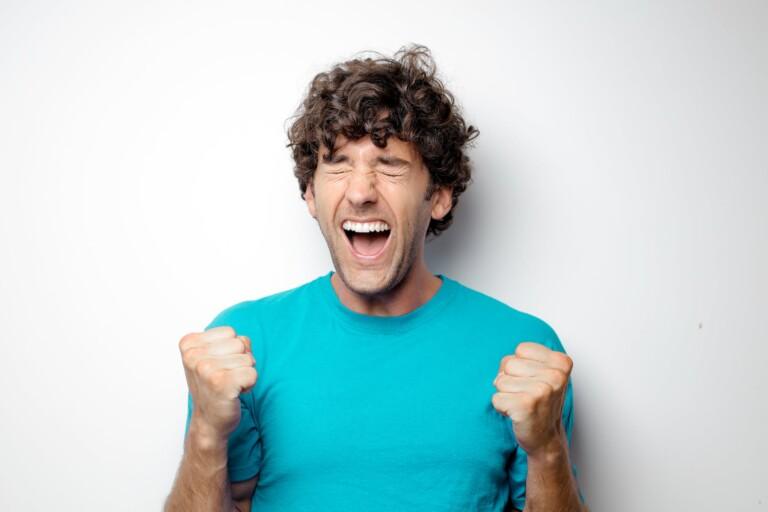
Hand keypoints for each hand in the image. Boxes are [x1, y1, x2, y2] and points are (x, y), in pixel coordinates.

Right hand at [178, 326, 257, 439]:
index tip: (219, 366)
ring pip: (248, 358)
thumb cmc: (212, 386)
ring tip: (229, 385)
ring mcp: (205, 369)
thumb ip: (228, 341)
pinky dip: (250, 384)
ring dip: (245, 373)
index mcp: (188, 344)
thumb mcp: (212, 356)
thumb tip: (244, 342)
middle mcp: (193, 355)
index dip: (231, 350)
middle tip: (226, 377)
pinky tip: (235, 393)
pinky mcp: (220, 383)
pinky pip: (252, 373)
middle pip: (240, 343)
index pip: (230, 332)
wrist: (208, 421)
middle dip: (240, 360)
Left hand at [491, 341, 572, 456]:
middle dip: (510, 380)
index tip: (533, 381)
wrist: (547, 438)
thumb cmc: (540, 403)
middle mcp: (555, 375)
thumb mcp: (541, 373)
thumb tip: (501, 371)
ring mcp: (542, 391)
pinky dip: (502, 408)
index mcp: (561, 362)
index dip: (520, 366)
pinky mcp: (526, 406)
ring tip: (522, 404)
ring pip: (500, 381)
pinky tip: (517, 414)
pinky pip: (496, 399)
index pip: (521, 349)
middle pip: (509, 363)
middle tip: (526, 395)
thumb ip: (523, 360)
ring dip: (506, 394)